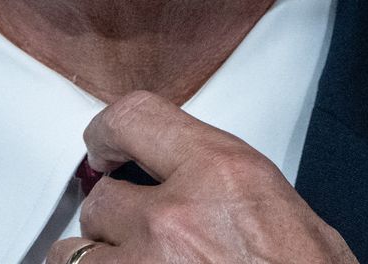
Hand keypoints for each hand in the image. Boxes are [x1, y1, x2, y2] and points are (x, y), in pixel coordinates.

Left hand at [45, 90, 357, 263]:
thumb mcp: (291, 216)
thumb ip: (230, 189)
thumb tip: (194, 185)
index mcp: (221, 174)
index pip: (133, 118)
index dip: (109, 132)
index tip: (104, 146)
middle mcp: (174, 218)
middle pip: (101, 199)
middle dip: (117, 221)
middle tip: (145, 240)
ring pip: (76, 254)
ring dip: (101, 263)